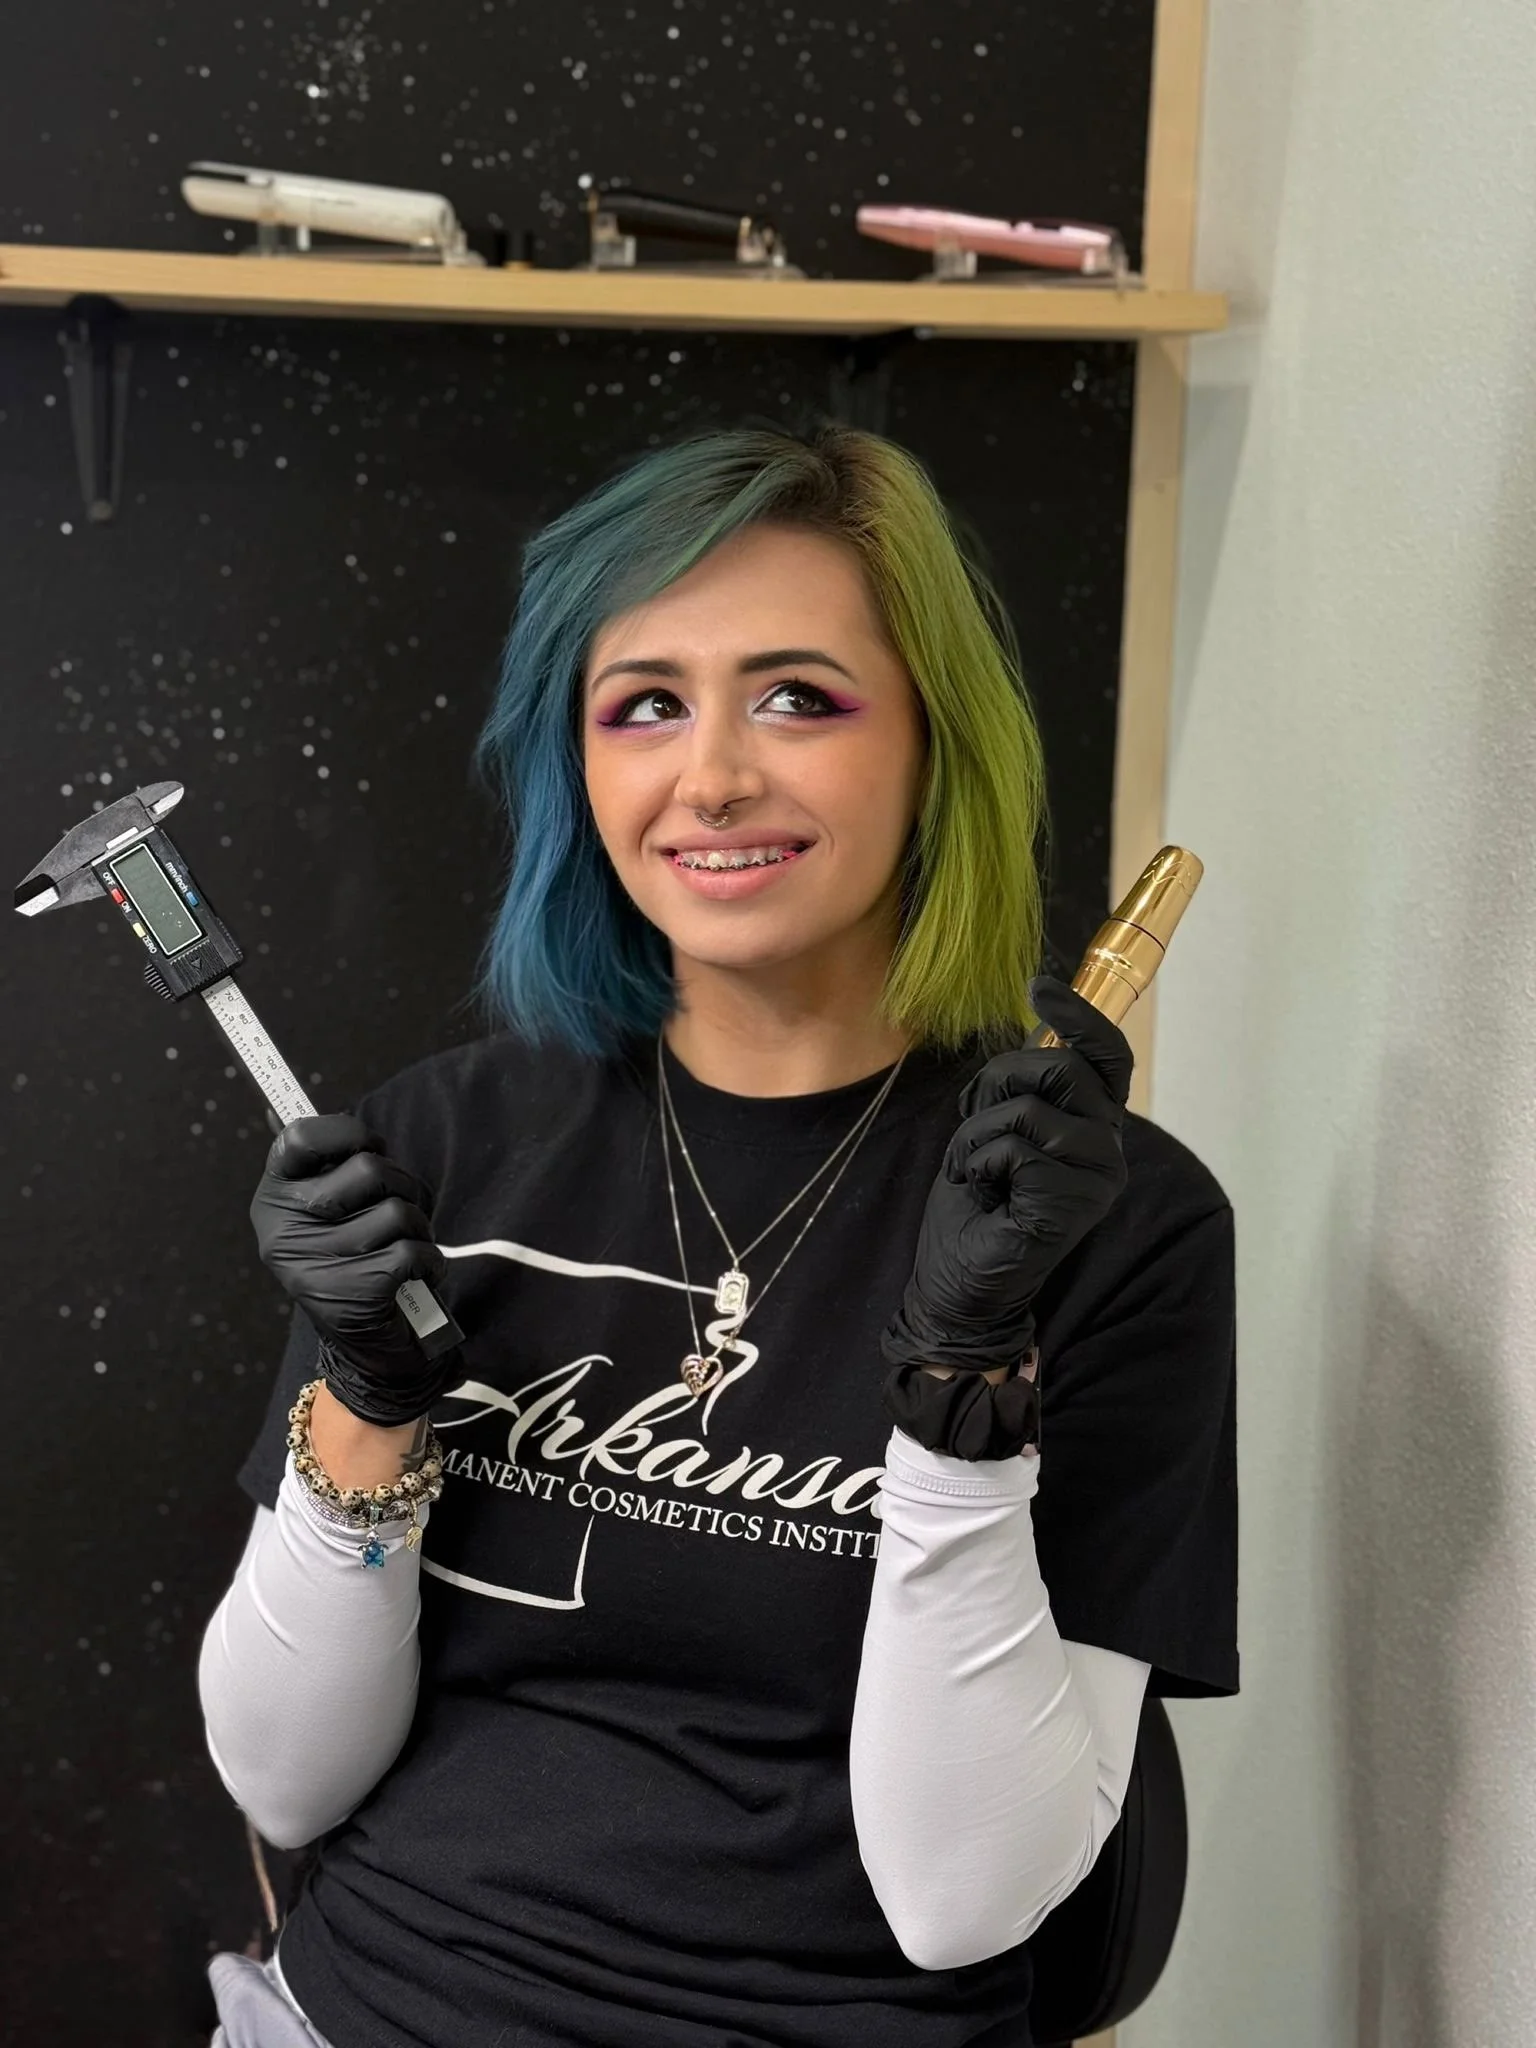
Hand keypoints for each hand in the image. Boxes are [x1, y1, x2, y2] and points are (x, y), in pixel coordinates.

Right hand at [250, 1113, 452, 1421]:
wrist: (367, 1347)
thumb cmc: (356, 1260)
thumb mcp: (328, 1212)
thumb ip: (328, 1168)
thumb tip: (306, 1119)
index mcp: (274, 1199)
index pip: (300, 1137)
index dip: (346, 1132)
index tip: (366, 1148)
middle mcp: (284, 1230)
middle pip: (368, 1168)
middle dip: (402, 1185)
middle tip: (399, 1212)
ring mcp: (316, 1263)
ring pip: (398, 1212)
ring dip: (419, 1228)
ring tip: (406, 1249)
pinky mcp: (353, 1294)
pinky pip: (414, 1252)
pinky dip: (430, 1262)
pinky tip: (417, 1276)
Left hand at [881, 976, 1133, 1375]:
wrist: (959, 1283)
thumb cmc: (977, 1204)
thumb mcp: (994, 1126)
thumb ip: (1022, 1087)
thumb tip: (1037, 1034)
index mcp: (1094, 1125)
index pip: (1106, 1057)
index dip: (1079, 1016)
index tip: (1040, 986)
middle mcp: (1108, 1146)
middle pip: (1061, 1067)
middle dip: (999, 1085)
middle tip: (978, 1130)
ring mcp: (1097, 1175)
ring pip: (1031, 1105)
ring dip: (980, 1132)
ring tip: (977, 1170)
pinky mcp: (1075, 1199)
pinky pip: (1015, 1145)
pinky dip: (980, 1160)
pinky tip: (984, 1191)